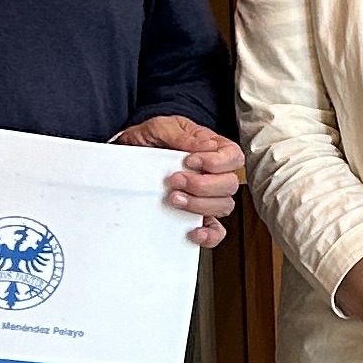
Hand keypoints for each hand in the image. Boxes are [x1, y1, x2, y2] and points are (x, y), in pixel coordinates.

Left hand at [116, 114, 244, 248]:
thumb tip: (205, 146)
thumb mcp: (162, 127)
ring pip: (224, 206)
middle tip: (175, 180)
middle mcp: (215, 174)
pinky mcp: (196, 215)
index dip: (216, 162)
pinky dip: (210, 234)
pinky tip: (194, 230)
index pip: (233, 157)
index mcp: (213, 149)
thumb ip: (182, 135)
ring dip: (199, 205)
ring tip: (174, 198)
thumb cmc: (151, 139)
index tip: (189, 160)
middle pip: (230, 185)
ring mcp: (207, 196)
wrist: (129, 156)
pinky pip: (216, 230)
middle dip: (201, 185)